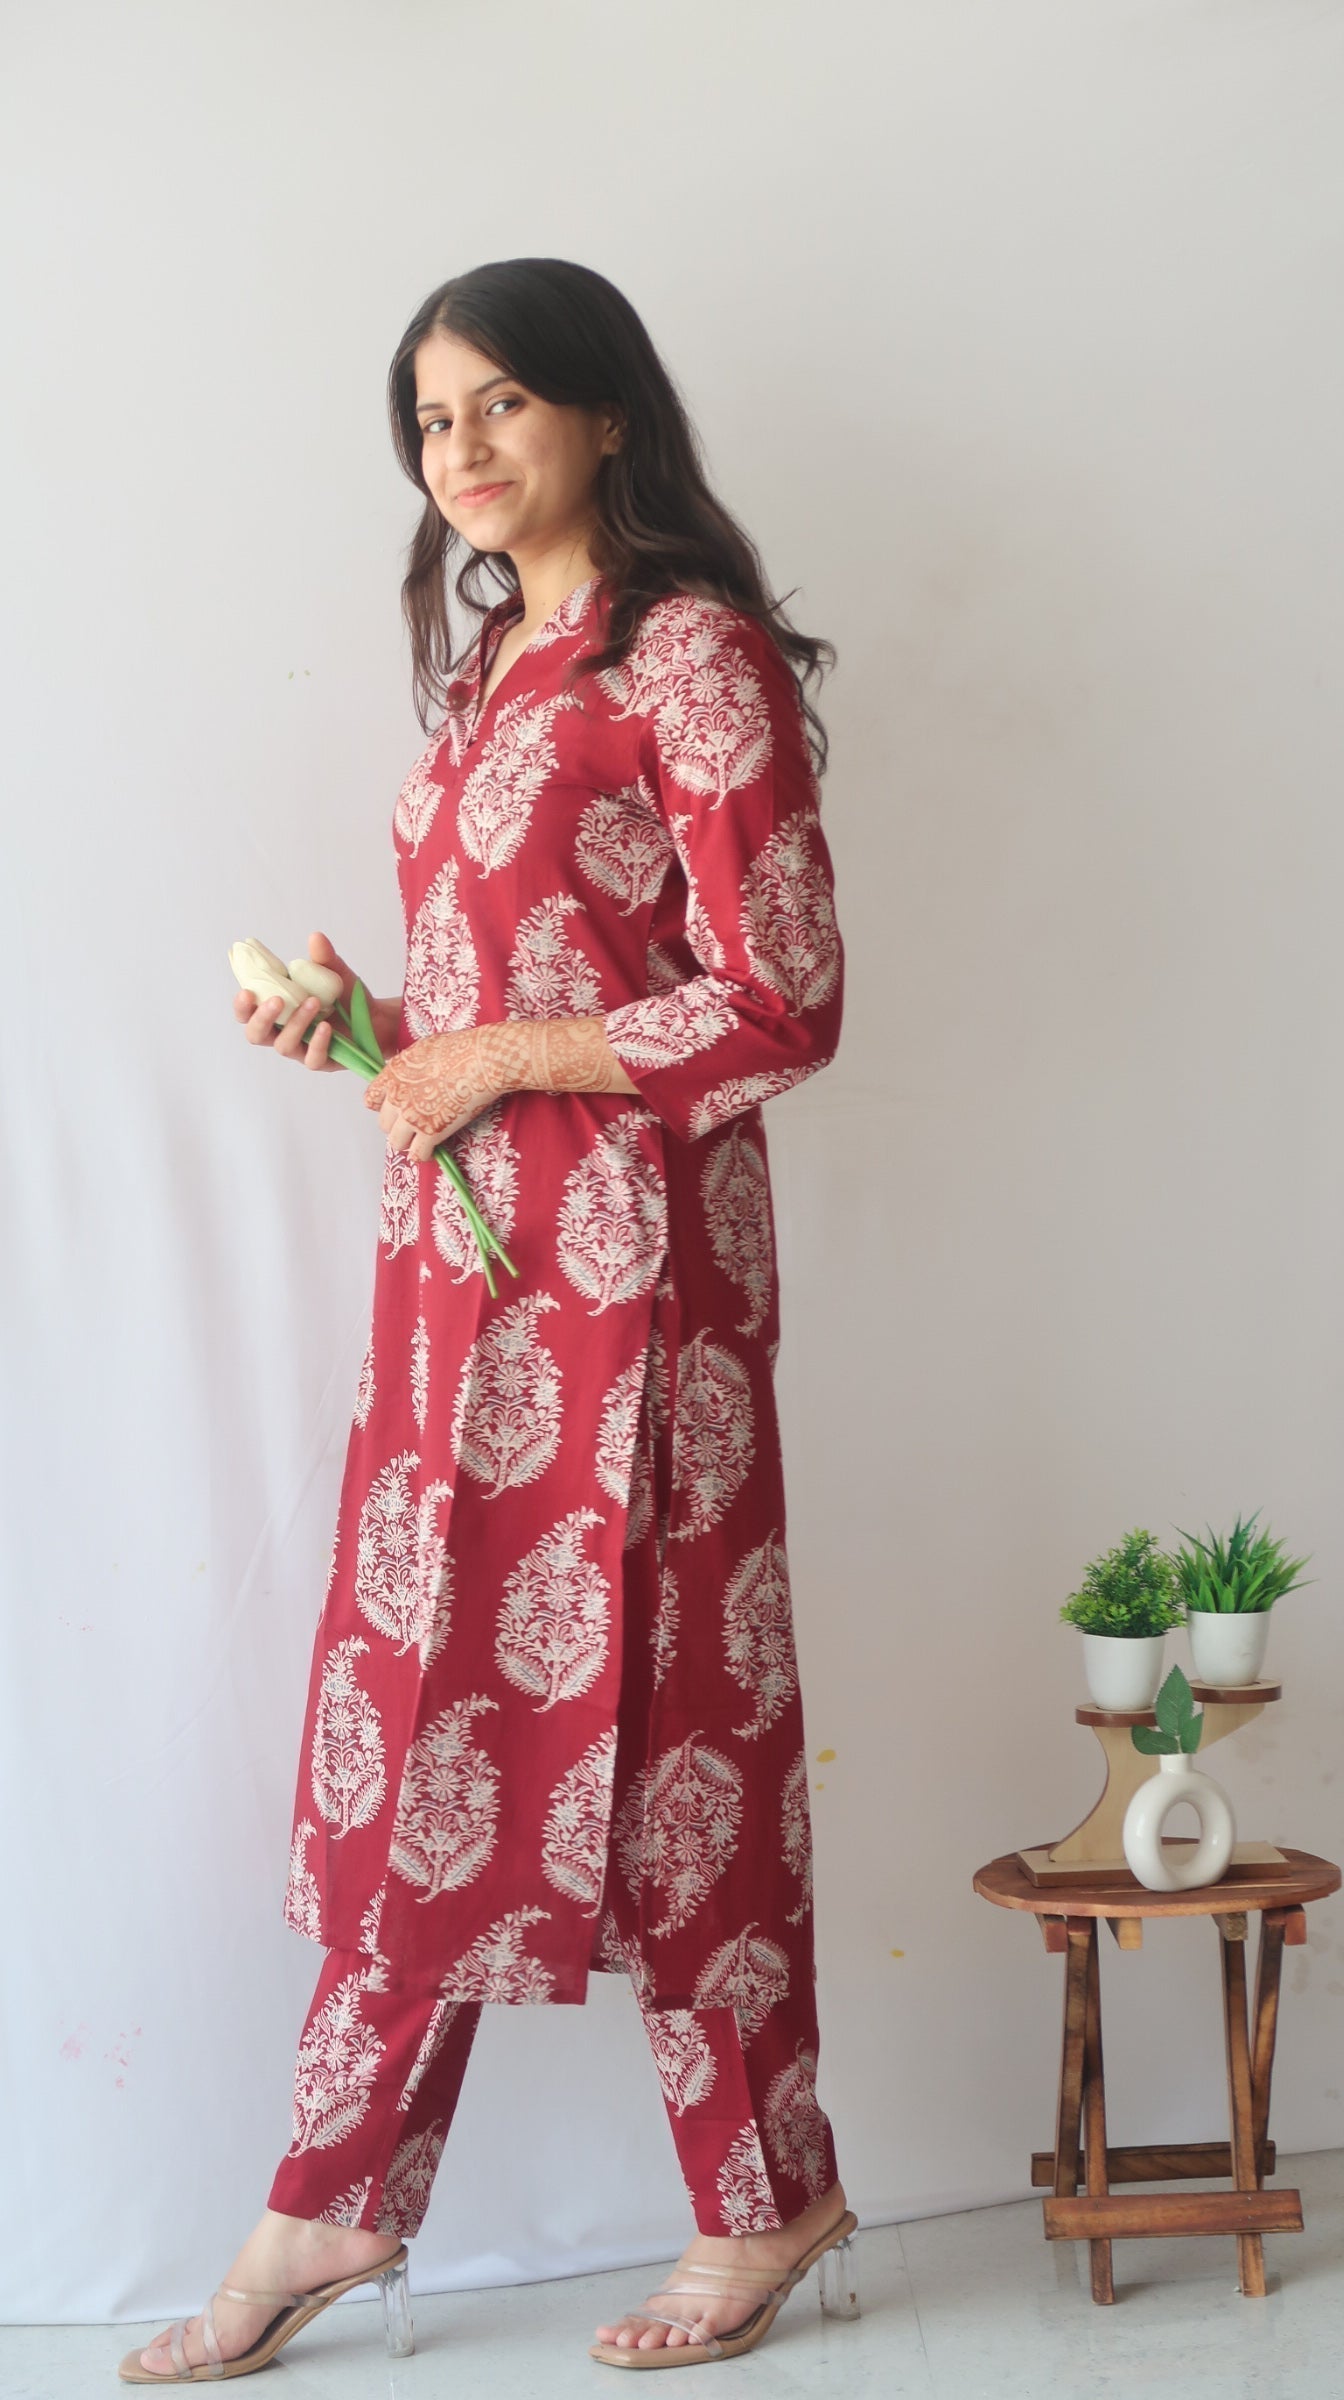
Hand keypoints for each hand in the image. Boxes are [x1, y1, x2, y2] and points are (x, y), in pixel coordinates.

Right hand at [234, 930, 401, 1071]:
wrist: (377, 1017)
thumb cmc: (345, 995)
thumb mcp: (335, 973)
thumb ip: (323, 958)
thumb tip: (316, 937)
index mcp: (277, 1011)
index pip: (247, 1014)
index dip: (242, 1007)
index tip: (246, 992)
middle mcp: (283, 1032)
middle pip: (256, 1035)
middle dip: (262, 1018)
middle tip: (277, 1001)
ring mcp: (302, 1050)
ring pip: (284, 1045)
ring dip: (295, 1024)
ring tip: (313, 1002)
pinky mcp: (323, 1062)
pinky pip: (313, 1059)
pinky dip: (318, 1042)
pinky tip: (327, 1027)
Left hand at [364, 1028, 500, 1159]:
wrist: (479, 1061)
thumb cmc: (459, 1049)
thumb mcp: (423, 1049)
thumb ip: (408, 1066)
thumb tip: (407, 1073)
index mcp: (393, 1075)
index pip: (370, 1099)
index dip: (381, 1107)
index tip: (393, 1108)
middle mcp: (397, 1097)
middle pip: (384, 1124)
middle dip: (397, 1125)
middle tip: (413, 1124)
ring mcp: (412, 1116)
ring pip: (396, 1142)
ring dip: (408, 1142)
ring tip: (421, 1140)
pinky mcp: (431, 1132)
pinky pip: (417, 1154)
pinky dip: (423, 1155)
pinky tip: (432, 1151)